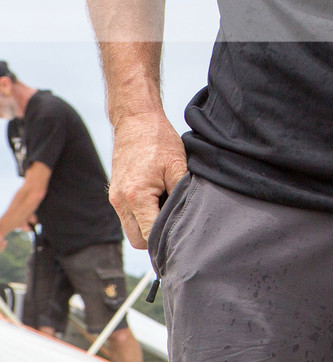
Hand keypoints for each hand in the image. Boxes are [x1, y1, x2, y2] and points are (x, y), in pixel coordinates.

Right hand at [108, 110, 186, 249]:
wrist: (136, 121)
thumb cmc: (158, 140)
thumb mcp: (178, 165)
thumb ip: (181, 193)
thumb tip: (188, 216)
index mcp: (136, 197)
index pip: (150, 235)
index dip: (167, 238)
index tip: (183, 234)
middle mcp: (120, 202)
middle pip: (138, 240)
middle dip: (157, 236)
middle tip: (177, 222)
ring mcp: (115, 199)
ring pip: (132, 229)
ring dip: (149, 226)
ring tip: (168, 207)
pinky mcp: (115, 194)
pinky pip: (128, 216)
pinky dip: (142, 215)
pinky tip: (159, 200)